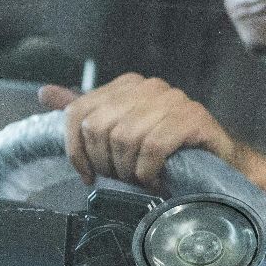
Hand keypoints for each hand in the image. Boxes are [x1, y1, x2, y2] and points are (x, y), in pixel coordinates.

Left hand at [40, 74, 265, 225]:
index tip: (88, 175)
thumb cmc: (165, 153)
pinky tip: (156, 179)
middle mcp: (148, 86)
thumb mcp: (119, 131)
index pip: (77, 112)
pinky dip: (149, 170)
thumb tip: (44, 93)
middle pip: (100, 128)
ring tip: (141, 180)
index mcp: (126, 85)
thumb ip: (84, 112)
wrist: (221, 168)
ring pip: (126, 138)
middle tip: (122, 180)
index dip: (76, 150)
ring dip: (129, 170)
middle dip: (105, 163)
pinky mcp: (194, 118)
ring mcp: (173, 99)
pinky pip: (154, 147)